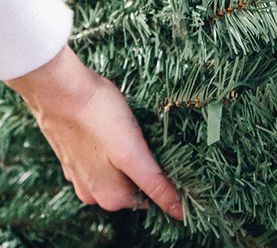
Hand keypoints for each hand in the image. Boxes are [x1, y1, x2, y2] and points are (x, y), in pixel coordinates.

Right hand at [5, 45, 182, 218]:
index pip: (153, 200)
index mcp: (112, 197)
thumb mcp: (132, 151)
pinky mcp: (75, 159)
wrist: (60, 92)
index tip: (191, 191)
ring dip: (133, 164)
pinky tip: (119, 134)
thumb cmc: (100, 115)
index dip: (173, 195)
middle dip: (153, 174)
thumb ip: (153, 182)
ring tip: (145, 136)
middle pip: (136, 189)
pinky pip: (103, 164)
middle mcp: (95, 195)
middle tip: (170, 149)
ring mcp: (82, 177)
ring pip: (120, 176)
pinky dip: (114, 155)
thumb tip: (175, 208)